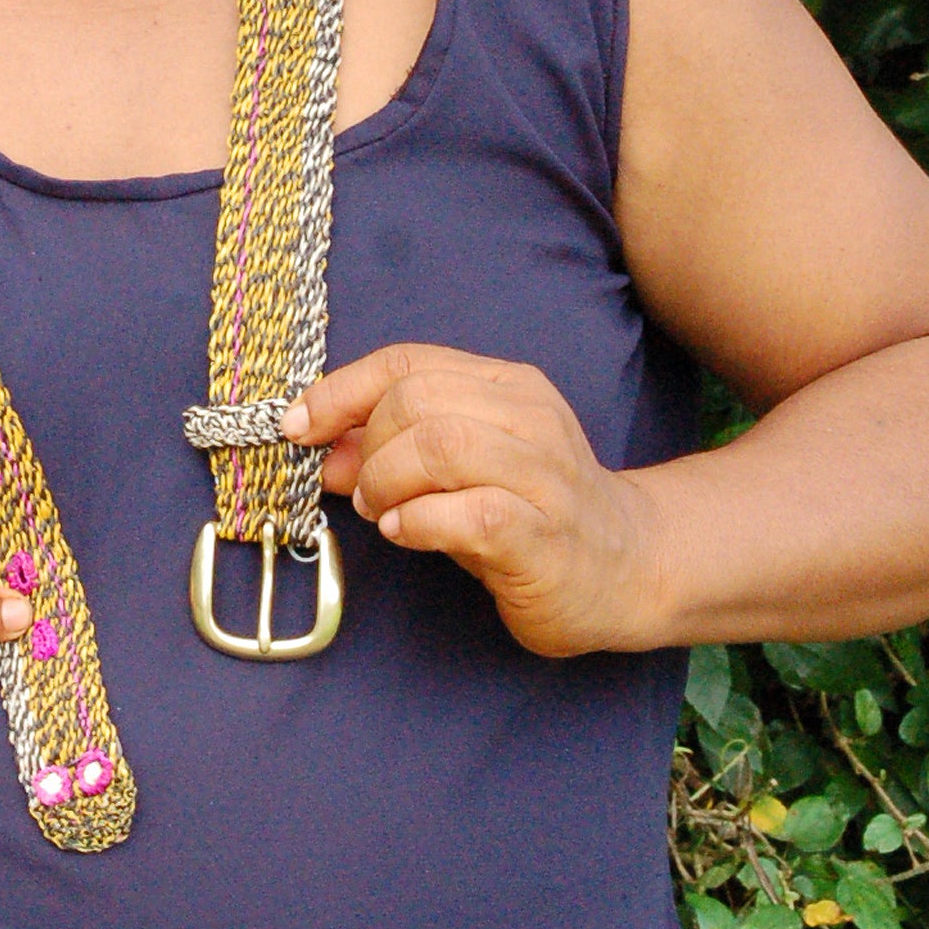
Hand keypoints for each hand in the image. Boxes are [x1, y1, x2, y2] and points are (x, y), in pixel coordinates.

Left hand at [285, 344, 668, 656]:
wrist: (631, 567)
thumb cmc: (531, 511)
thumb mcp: (461, 467)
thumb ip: (397, 449)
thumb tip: (325, 449)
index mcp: (506, 385)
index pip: (408, 361)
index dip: (340, 390)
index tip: (297, 426)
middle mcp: (529, 418)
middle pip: (416, 399)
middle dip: (367, 446)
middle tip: (358, 490)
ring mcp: (543, 474)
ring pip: (439, 444)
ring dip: (387, 482)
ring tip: (384, 514)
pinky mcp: (545, 535)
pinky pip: (468, 512)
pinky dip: (419, 521)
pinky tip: (407, 534)